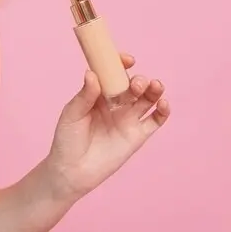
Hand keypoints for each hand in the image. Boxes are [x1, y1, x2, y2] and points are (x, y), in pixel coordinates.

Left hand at [45, 53, 170, 202]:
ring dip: (154, 89)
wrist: (72, 171)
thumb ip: (85, 95)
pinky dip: (163, 111)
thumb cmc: (67, 140)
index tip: (127, 60)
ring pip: (148, 99)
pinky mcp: (137, 136)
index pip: (114, 73)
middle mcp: (116, 103)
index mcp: (99, 94)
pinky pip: (155, 120)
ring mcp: (128, 119)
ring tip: (155, 86)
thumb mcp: (72, 114)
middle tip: (135, 84)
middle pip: (134, 85)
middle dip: (138, 80)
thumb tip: (92, 73)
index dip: (121, 64)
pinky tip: (163, 104)